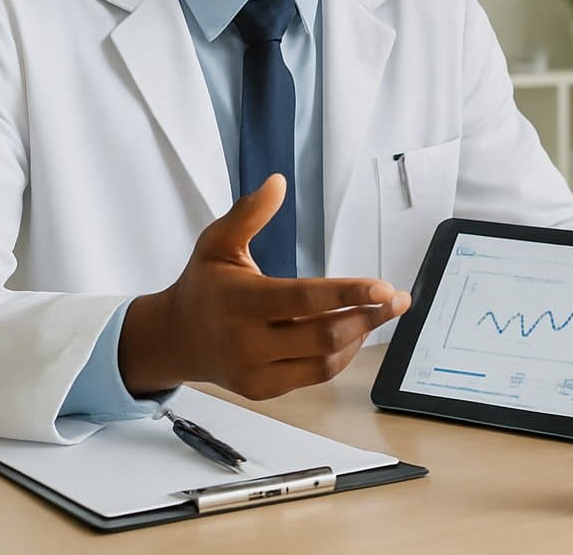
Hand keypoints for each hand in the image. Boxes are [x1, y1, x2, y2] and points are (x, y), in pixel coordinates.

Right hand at [120, 175, 409, 398]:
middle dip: (368, 316)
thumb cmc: (202, 285)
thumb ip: (248, 213)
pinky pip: (315, 376)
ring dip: (360, 336)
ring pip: (324, 361)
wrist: (174, 338)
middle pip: (323, 335)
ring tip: (381, 312)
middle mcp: (246, 342)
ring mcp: (254, 371)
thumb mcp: (216, 243)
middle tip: (398, 299)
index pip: (303, 299)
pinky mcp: (263, 389)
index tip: (385, 287)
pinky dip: (341, 354)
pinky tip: (354, 331)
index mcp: (238, 301)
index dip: (348, 293)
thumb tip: (278, 181)